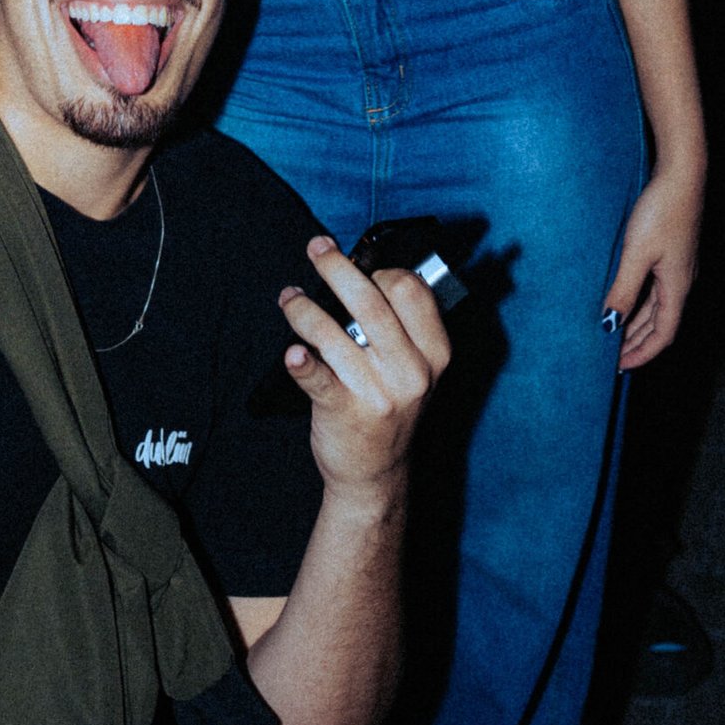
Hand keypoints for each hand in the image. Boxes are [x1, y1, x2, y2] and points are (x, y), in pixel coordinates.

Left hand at [278, 237, 449, 502]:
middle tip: (316, 249)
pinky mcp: (345, 412)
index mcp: (435, 353)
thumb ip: (402, 327)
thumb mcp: (414, 369)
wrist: (375, 475)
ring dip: (303, 308)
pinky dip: (301, 363)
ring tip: (289, 297)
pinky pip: (318, 378)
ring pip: (334, 332)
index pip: (412, 291)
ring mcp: (378, 393)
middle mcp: (411, 371)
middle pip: (370, 302)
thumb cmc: (389, 407)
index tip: (361, 264)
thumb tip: (363, 271)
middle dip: (337, 267)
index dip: (383, 270)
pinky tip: (291, 352)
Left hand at [603, 162, 703, 369]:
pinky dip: (639, 300)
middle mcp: (682, 281)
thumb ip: (623, 290)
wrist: (682, 175)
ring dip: (636, 321)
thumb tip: (610, 325)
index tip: (621, 366)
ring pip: (656, 305)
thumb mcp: (636, 253)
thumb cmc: (661, 211)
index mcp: (677, 287)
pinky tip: (623, 297)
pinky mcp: (671, 251)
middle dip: (637, 341)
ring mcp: (678, 266)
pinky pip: (655, 287)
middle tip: (612, 355)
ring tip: (613, 332)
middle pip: (660, 323)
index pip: (663, 334)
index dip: (643, 353)